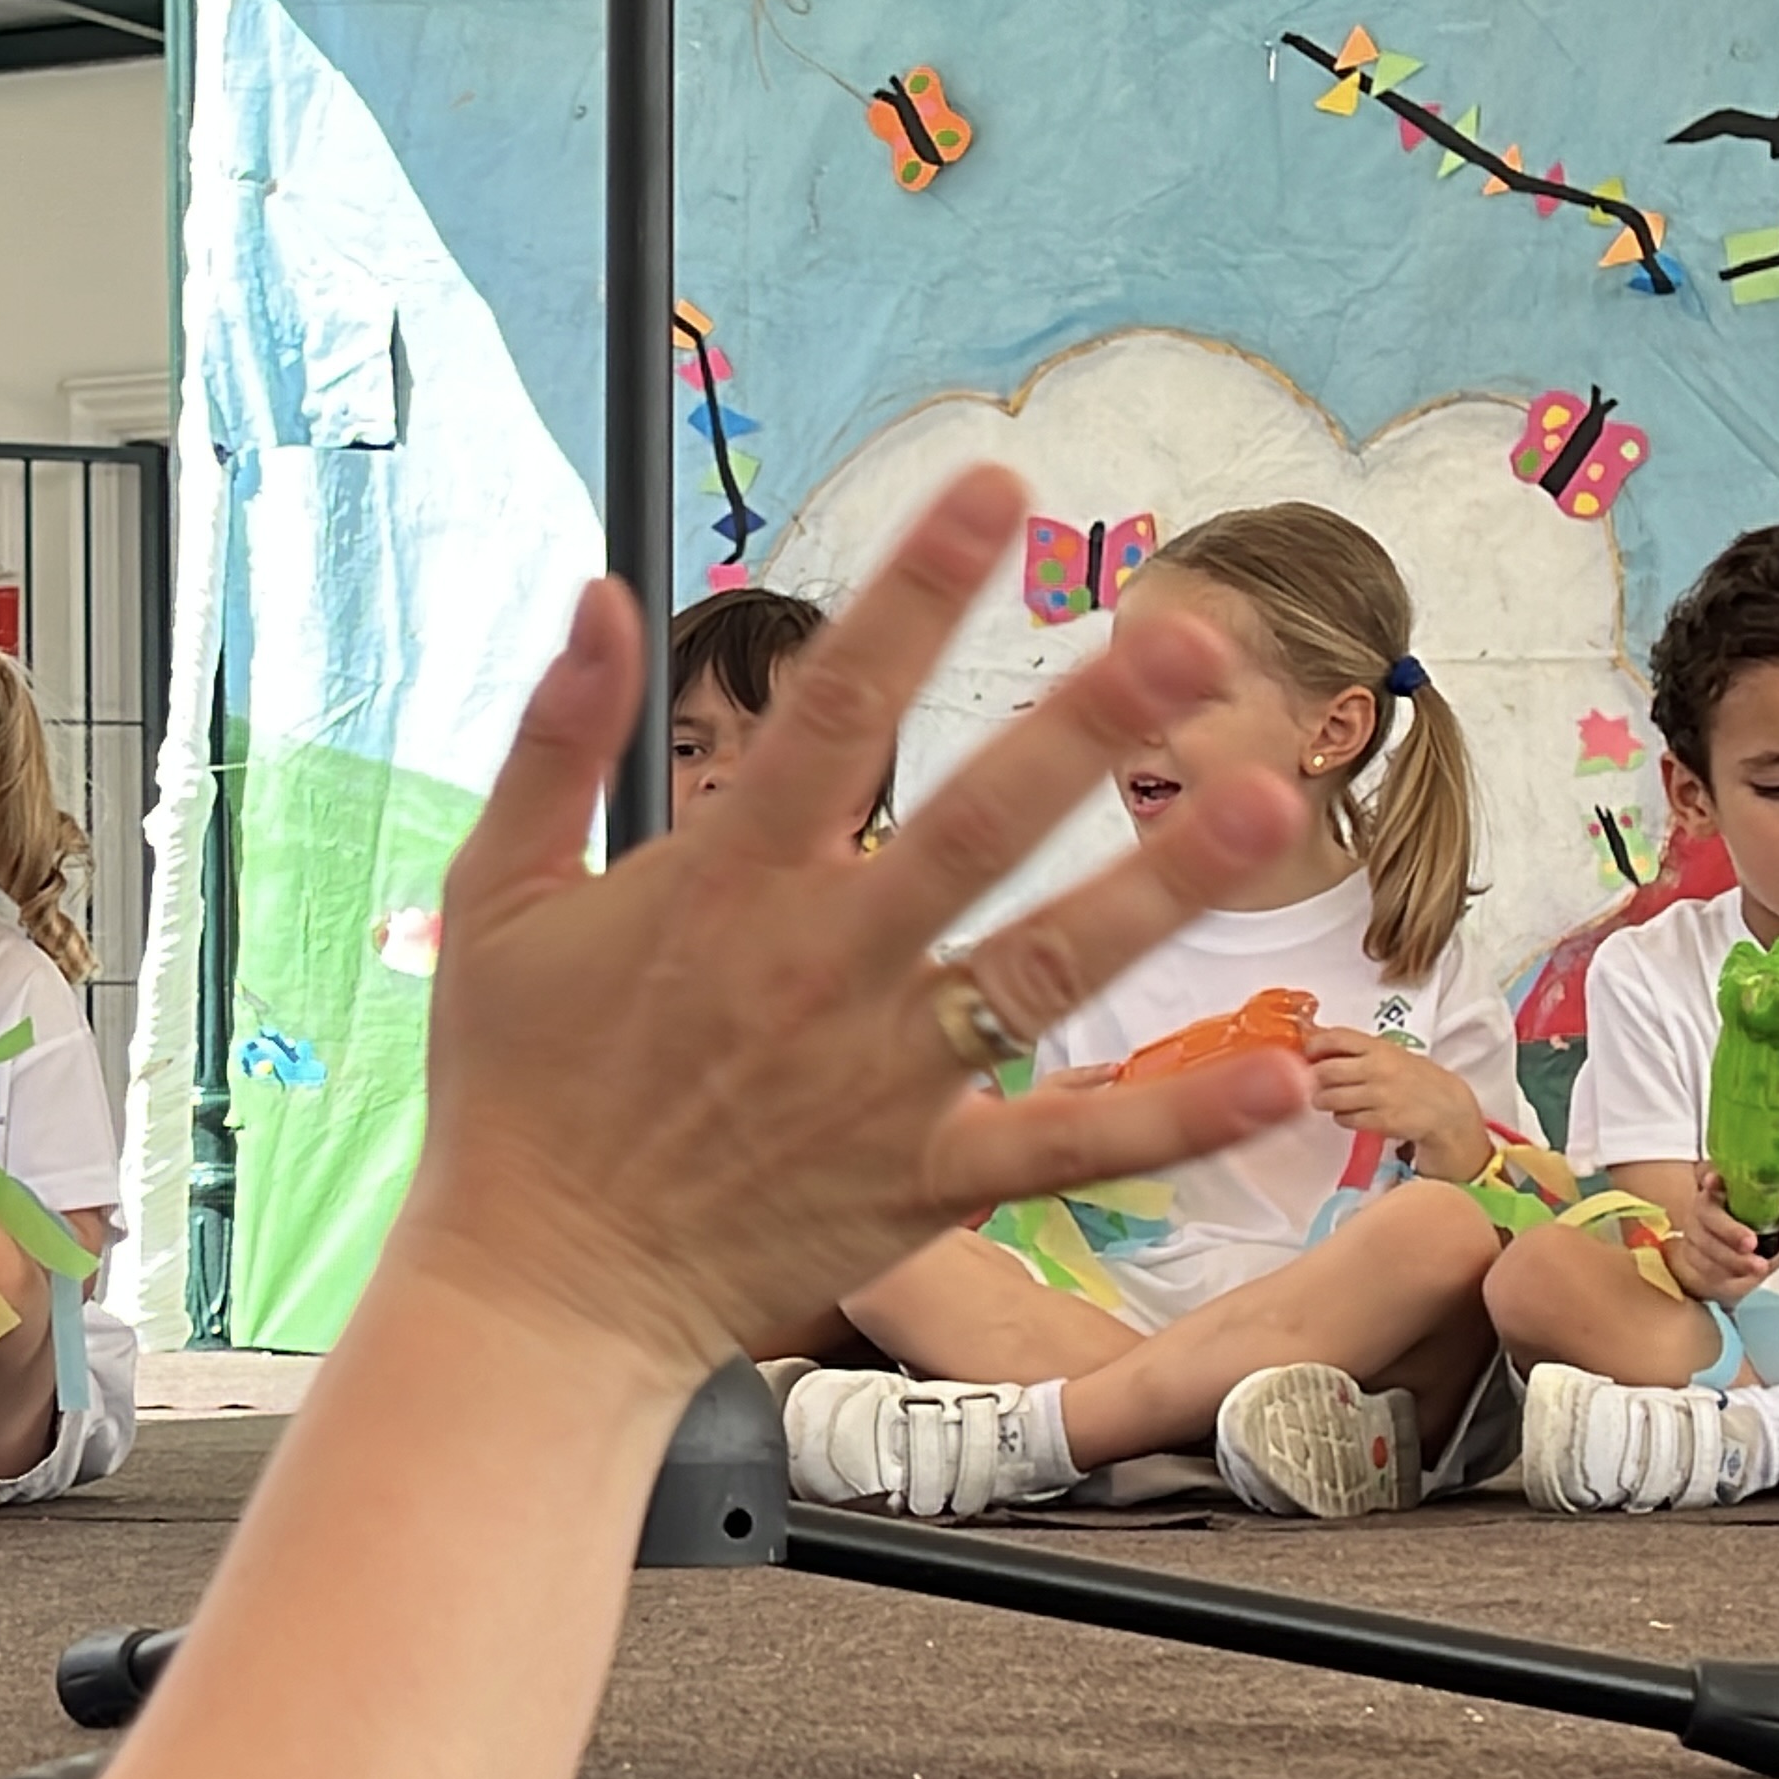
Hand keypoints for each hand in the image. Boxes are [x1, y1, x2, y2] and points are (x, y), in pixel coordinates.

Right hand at [391, 465, 1310, 1385]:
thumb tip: (604, 592)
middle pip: (977, 823)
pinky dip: (1172, 1122)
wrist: (537, 1288)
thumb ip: (556, 739)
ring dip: (1159, 884)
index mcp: (723, 884)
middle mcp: (820, 966)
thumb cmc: (513, 1089)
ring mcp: (881, 1078)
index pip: (837, 709)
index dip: (916, 592)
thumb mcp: (497, 895)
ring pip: (1044, 965)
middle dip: (1088, 725)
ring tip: (1265, 802)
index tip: (995, 490)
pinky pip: (1064, 1148)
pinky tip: (1282, 1077)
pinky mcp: (920, 1184)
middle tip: (1192, 638)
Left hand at [1303, 1026, 1488, 1175]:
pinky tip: (1352, 1114)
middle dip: (1314, 1079)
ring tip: (1331, 1100)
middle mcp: (1377, 1069)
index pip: (1334, 1037)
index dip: (1314, 1046)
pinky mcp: (1381, 1120)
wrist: (1447, 1108)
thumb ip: (1358, 1051)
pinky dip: (1342, 1118)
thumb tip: (1316, 1049)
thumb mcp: (1390, 1054)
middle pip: (1324, 1071)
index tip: (1309, 1054)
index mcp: (1378, 1047)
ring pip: (1329, 1098)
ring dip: (1324, 1100)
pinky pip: (1344, 1119)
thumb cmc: (1414, 1077)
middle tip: (1317, 1083)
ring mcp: (1379, 1096)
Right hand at [1663, 1167, 1778, 1302]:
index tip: (1713, 1180)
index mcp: (1725, 1189)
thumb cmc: (1763, 1243)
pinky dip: (1724, 1272)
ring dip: (1731, 1257)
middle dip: (1728, 1229)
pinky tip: (1742, 1276)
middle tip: (1751, 1242)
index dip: (1709, 1176)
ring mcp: (1694, 1231)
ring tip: (1758, 1266)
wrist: (1739, 1273)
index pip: (1708, 1173)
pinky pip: (1703, 1265)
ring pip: (1704, 1243)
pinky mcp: (1690, 1257)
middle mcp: (1704, 1206)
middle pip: (1704, 1212)